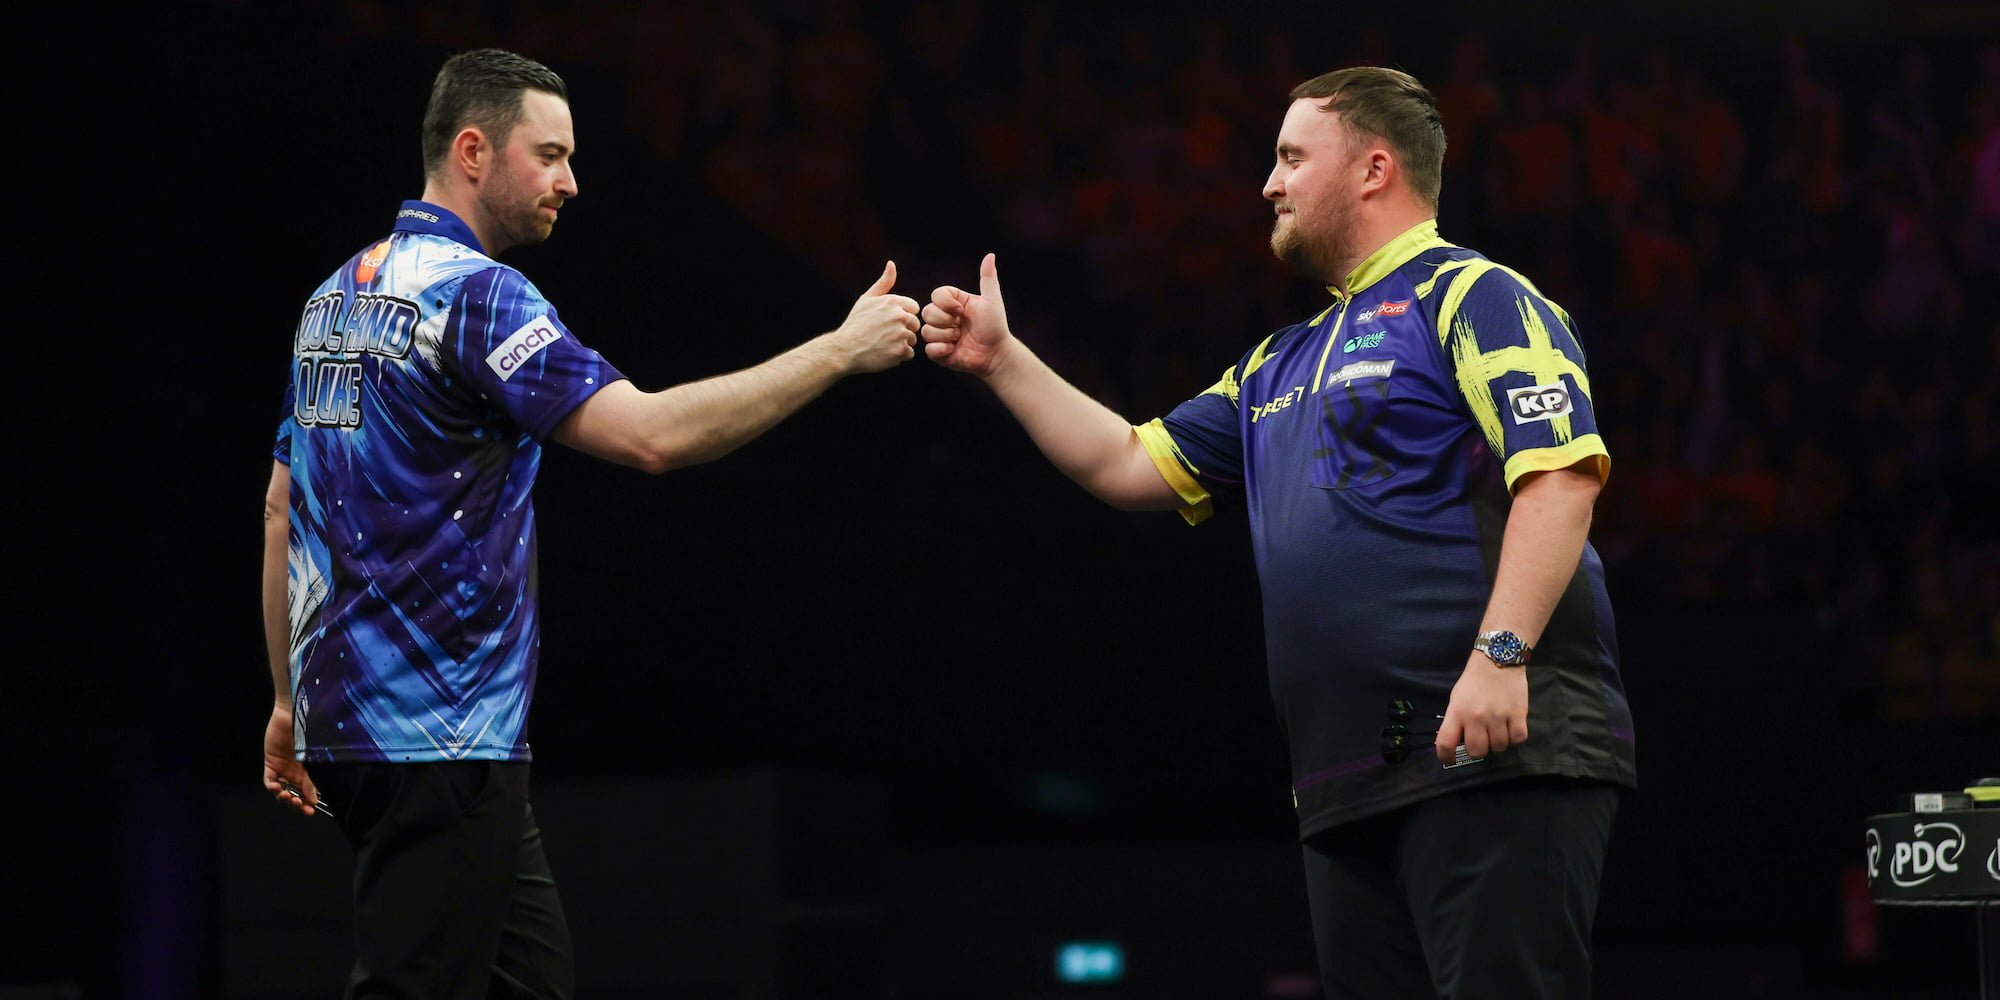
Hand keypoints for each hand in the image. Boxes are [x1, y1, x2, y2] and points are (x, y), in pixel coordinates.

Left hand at [262, 705, 319, 817]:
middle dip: (297, 804)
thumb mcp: (314, 759)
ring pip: (282, 791)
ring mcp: (283, 769)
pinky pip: (269, 781)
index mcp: (310, 772)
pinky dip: (273, 787)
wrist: (295, 714)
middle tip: (299, 806)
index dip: (309, 804)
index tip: (311, 810)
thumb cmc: (311, 731)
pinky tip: (278, 787)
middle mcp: (297, 773)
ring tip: (288, 797)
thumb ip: (312, 780)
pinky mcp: (271, 764)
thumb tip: (314, 800)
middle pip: (295, 795)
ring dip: (285, 798)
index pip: (309, 793)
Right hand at [830, 261, 919, 373]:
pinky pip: (909, 354)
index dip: (903, 315)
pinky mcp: (900, 351)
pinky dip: (899, 356)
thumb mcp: (867, 299)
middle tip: (884, 335)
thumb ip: (883, 283)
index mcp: (893, 302)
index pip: (914, 308)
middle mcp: (900, 316)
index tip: (888, 322)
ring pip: (912, 339)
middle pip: (915, 324)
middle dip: (904, 330)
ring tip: (882, 344)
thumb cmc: (855, 324)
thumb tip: (891, 264)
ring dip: (901, 343)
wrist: (844, 349)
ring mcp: (901, 334)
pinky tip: (884, 353)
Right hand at [922, 253, 1014, 377]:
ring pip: (926, 330)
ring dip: (945, 336)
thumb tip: (990, 255)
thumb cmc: (995, 326)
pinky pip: (928, 349)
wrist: (996, 354)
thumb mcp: (992, 300)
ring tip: (959, 339)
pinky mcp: (938, 352)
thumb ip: (988, 279)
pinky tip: (954, 350)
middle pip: (927, 312)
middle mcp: (944, 317)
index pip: (936, 295)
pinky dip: (942, 349)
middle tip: (961, 327)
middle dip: (945, 321)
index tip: (962, 310)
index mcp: (954, 303)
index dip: (946, 303)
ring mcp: (940, 335)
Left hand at [1436, 654, 1528, 762]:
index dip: (1446, 757)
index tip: (1450, 760)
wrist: (1498, 660)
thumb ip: (1456, 720)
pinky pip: (1518, 740)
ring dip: (1498, 742)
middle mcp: (1476, 717)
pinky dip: (1515, 738)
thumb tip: (1457, 743)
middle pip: (1477, 751)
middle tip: (1482, 739)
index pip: (1445, 743)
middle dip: (1479, 749)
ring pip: (1499, 747)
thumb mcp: (1456, 699)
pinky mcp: (1518, 715)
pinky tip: (1511, 728)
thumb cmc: (1474, 681)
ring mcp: (1498, 717)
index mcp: (1457, 712)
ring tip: (1498, 730)